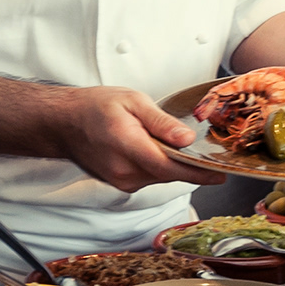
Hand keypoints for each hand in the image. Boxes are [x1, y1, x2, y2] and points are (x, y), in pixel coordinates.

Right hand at [47, 87, 226, 192]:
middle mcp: (125, 171)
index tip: (220, 174)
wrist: (64, 122)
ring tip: (184, 149)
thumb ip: (161, 122)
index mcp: (128, 146)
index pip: (171, 167)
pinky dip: (160, 167)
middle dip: (192, 167)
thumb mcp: (133, 101)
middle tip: (211, 156)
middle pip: (170, 174)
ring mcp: (121, 181)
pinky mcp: (121, 184)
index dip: (198, 173)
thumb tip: (187, 140)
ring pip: (161, 177)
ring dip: (174, 166)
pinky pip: (150, 177)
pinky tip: (161, 152)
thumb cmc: (95, 107)